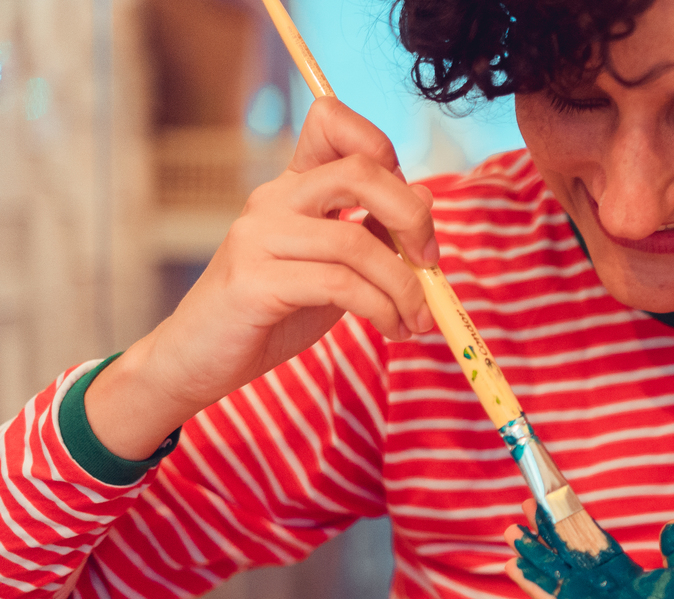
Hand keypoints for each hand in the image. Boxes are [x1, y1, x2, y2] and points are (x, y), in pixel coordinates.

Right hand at [87, 97, 438, 459]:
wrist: (200, 360)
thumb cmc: (272, 314)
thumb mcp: (334, 268)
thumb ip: (371, 232)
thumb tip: (424, 194)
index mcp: (292, 187)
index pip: (333, 122)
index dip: (383, 148)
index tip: (412, 212)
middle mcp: (273, 199)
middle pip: (360, 171)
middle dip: (413, 218)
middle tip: (432, 265)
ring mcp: (259, 237)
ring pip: (357, 242)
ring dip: (404, 287)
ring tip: (415, 320)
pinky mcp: (253, 281)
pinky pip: (339, 284)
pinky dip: (380, 309)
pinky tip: (391, 329)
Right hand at [503, 500, 673, 598]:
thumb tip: (673, 524)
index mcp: (620, 572)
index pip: (589, 539)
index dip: (570, 519)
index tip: (554, 501)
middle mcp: (598, 584)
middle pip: (565, 550)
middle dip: (545, 529)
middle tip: (526, 504)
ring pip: (551, 570)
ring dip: (531, 552)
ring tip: (511, 531)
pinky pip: (546, 595)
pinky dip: (529, 581)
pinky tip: (512, 565)